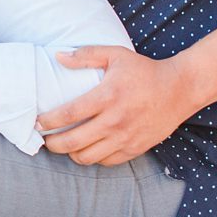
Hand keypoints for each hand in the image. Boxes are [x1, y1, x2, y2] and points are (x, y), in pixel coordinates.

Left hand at [36, 46, 194, 164]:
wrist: (179, 89)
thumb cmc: (144, 71)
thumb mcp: (116, 55)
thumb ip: (86, 55)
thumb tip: (58, 56)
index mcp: (108, 96)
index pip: (68, 114)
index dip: (47, 121)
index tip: (37, 122)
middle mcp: (115, 120)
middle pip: (72, 142)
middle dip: (52, 144)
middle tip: (45, 139)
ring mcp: (125, 138)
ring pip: (86, 157)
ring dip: (70, 153)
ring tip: (64, 145)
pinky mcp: (134, 149)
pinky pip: (105, 162)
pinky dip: (92, 157)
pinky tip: (87, 148)